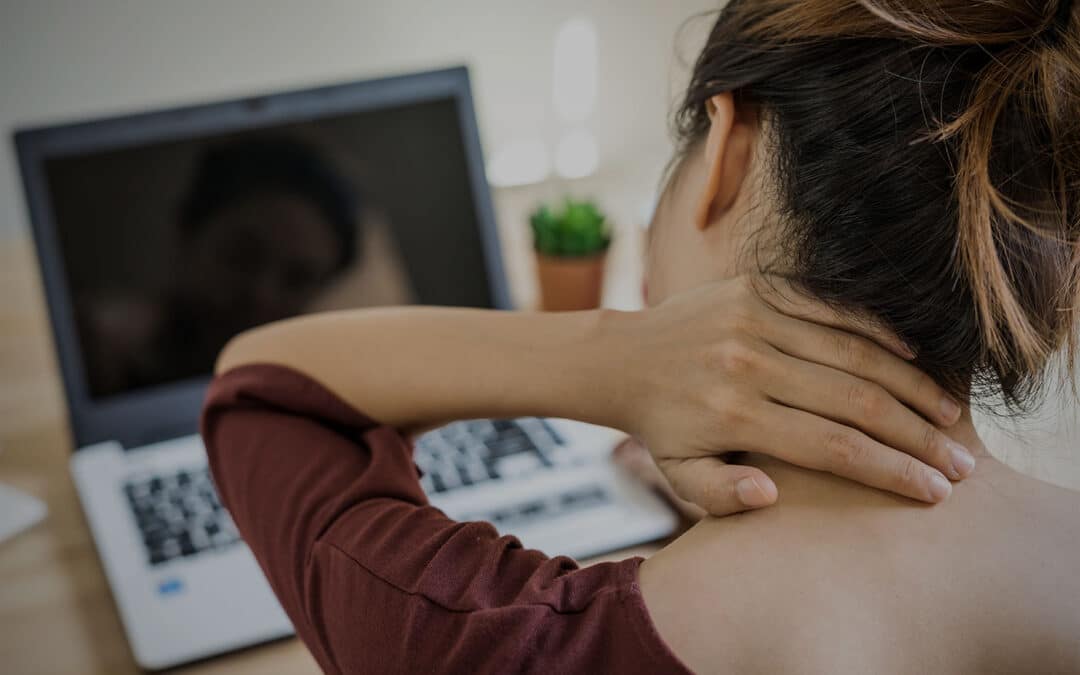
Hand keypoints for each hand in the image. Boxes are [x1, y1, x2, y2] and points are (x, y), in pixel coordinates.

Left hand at [602, 276, 971, 516]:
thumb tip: (773, 499)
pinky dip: (876, 331)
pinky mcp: (756, 288)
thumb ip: (721, 497)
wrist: (623, 357)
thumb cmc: (663, 427)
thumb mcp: (679, 475)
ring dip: (910, 385)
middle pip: (855, 402)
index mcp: (734, 417)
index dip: (891, 470)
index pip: (833, 448)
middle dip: (917, 434)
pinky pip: (830, 309)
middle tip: (960, 460)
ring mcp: (754, 320)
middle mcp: (748, 365)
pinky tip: (914, 358)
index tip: (934, 489)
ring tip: (949, 415)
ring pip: (853, 353)